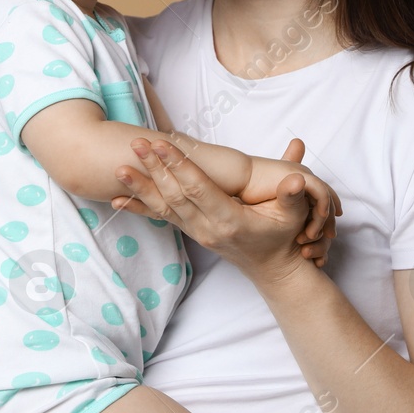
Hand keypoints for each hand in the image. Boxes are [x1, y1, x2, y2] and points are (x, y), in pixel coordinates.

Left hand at [113, 138, 337, 280]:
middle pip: (175, 194)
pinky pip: (160, 217)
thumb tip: (298, 179)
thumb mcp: (294, 217)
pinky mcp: (190, 232)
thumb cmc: (283, 238)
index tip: (163, 144)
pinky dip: (138, 207)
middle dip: (155, 168)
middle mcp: (207, 228)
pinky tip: (116, 200)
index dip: (180, 166)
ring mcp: (196, 232)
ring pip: (163, 206)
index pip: (199, 189)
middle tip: (137, 143)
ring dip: (141, 185)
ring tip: (120, 167)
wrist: (272, 269)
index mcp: (229, 220)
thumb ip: (293, 196)